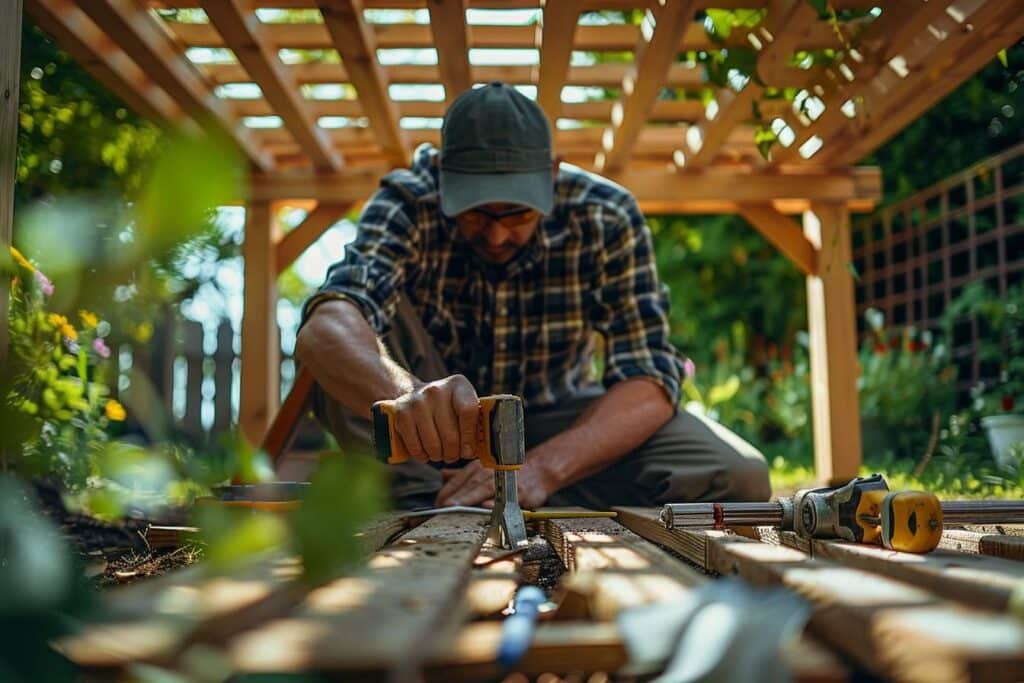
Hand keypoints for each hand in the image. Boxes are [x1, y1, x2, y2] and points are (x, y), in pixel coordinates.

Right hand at [387, 375, 478, 464]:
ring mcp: (417, 402)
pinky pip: (416, 447)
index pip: (468, 411)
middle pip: (451, 435)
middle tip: (454, 456)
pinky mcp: (402, 414)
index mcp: (458, 385)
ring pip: (433, 444)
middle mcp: (436, 390)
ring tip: (441, 454)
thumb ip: (474, 424)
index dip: (470, 436)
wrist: (415, 396)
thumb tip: (474, 451)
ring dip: (439, 456)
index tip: (469, 451)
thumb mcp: (463, 407)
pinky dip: (422, 456)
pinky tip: (426, 452)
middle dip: (454, 453)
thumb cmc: (447, 408)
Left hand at [435, 460, 554, 509]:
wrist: (538, 471)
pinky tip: (487, 507)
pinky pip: (507, 498)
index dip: (446, 493)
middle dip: (454, 498)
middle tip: (441, 508)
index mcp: (480, 468)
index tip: (436, 505)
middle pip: (469, 485)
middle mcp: (490, 473)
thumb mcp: (485, 470)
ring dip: (469, 498)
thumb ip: (463, 475)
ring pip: (484, 490)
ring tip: (456, 507)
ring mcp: (505, 482)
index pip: (458, 480)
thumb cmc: (509, 473)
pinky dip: (497, 502)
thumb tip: (443, 476)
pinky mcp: (520, 493)